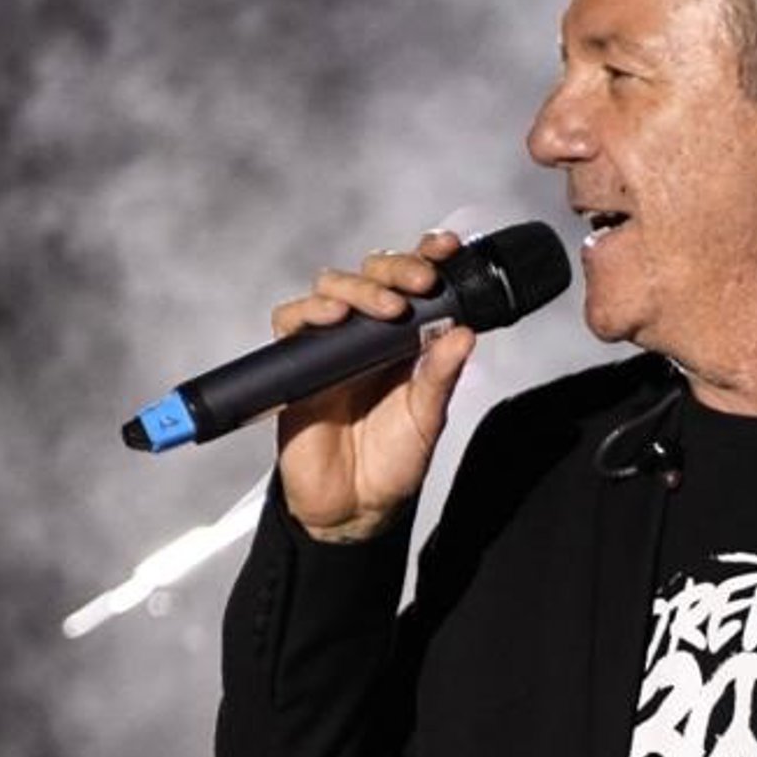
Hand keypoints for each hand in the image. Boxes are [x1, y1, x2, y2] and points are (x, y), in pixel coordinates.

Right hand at [271, 229, 476, 540]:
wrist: (353, 508)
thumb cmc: (392, 463)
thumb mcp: (427, 419)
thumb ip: (441, 376)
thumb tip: (466, 333)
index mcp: (404, 340)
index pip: (411, 283)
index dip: (425, 257)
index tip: (446, 248)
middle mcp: (366, 335)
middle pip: (371, 273)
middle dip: (396, 267)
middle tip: (421, 281)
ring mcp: (329, 346)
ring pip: (332, 288)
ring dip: (360, 286)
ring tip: (386, 307)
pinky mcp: (296, 363)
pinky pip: (291, 321)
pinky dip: (310, 311)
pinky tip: (334, 316)